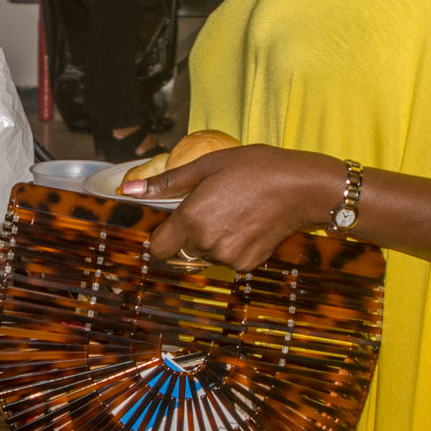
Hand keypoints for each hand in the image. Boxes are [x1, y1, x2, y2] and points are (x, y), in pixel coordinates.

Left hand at [123, 144, 340, 272]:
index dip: (163, 236)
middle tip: (215, 207)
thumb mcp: (207, 166)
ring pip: (207, 255)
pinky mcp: (248, 265)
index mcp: (191, 219)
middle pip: (183, 250)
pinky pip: (229, 260)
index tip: (175, 222)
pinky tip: (249, 225)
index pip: (158, 248)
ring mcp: (228, 257)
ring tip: (235, 212)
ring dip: (213, 240)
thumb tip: (129, 191)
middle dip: (191, 234)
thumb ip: (167, 183)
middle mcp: (206, 243)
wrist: (301, 187)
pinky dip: (234, 247)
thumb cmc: (254, 169)